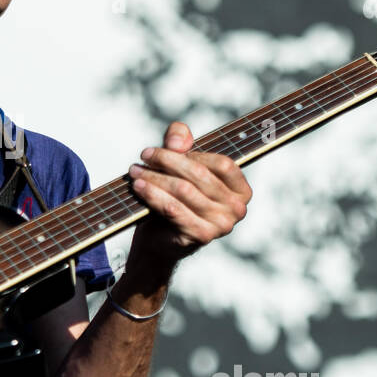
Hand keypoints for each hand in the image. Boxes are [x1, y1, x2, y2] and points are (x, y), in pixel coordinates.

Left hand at [127, 121, 251, 264]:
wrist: (162, 237)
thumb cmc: (176, 196)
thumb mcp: (181, 161)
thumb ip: (182, 140)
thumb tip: (177, 144)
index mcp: (241, 190)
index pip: (222, 163)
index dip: (192, 152)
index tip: (164, 147)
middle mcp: (237, 209)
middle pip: (200, 175)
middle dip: (167, 161)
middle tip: (145, 155)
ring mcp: (221, 225)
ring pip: (183, 190)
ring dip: (155, 177)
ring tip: (135, 171)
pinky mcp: (201, 235)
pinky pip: (173, 208)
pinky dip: (153, 195)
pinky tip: (139, 187)